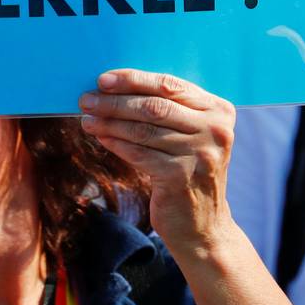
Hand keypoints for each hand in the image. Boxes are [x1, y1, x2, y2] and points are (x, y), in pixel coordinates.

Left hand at [78, 69, 236, 253]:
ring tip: (87, 119)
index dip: (133, 79)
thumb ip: (165, 109)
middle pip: (153, 106)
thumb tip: (112, 88)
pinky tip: (100, 137)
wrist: (203, 224)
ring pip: (142, 130)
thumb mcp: (188, 134)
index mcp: (219, 110)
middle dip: (114, 101)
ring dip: (109, 122)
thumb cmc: (186, 169)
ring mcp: (200, 155)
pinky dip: (116, 143)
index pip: (169, 85)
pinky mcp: (180, 177)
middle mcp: (215, 130)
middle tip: (86, 100)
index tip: (103, 79)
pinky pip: (138, 153)